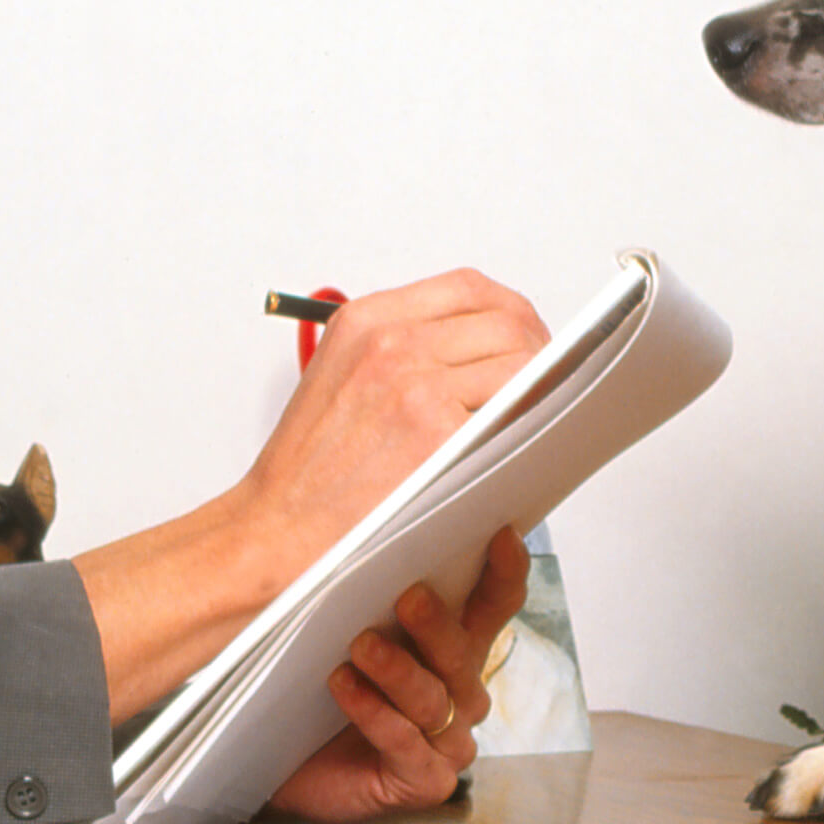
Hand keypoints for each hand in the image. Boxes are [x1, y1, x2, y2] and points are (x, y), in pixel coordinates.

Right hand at [78, 270, 548, 725]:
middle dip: (538, 352)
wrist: (279, 534)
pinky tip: (517, 445)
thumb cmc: (312, 472)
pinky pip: (514, 413)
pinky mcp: (438, 432)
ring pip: (522, 364)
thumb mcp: (344, 375)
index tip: (525, 338)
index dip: (511, 313)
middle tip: (545, 386)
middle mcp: (391, 342)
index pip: (470, 289)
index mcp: (367, 320)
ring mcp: (416, 384)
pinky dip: (526, 427)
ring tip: (529, 419)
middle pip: (508, 321)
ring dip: (537, 391)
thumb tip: (487, 349)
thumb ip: (407, 349)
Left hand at [265, 526, 531, 823]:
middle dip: (438, 624)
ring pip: (434, 700)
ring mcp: (449, 742)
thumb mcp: (346, 634)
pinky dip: (376, 715)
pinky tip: (345, 689)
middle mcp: (462, 695)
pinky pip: (407, 744)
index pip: (496, 606)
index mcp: (456, 650)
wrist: (282, 768)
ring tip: (360, 646)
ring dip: (398, 671)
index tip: (502, 535)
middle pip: (464, 654)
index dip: (506, 572)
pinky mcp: (425, 781)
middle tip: (408, 596)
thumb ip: (369, 595)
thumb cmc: (320, 695)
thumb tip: (359, 531)